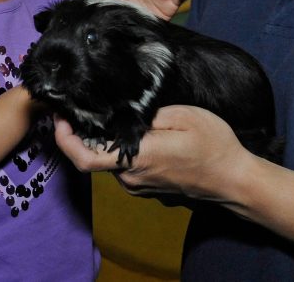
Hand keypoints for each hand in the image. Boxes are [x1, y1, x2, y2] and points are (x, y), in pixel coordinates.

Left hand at [53, 105, 253, 202]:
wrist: (234, 181)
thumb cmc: (214, 147)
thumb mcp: (184, 116)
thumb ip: (148, 115)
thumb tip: (122, 111)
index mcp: (136, 158)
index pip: (84, 157)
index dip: (63, 139)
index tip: (59, 118)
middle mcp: (131, 178)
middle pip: (94, 156)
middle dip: (85, 133)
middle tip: (84, 105)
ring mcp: (139, 186)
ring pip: (110, 160)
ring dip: (105, 140)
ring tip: (111, 113)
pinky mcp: (147, 188)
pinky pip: (124, 167)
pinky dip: (119, 150)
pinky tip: (132, 131)